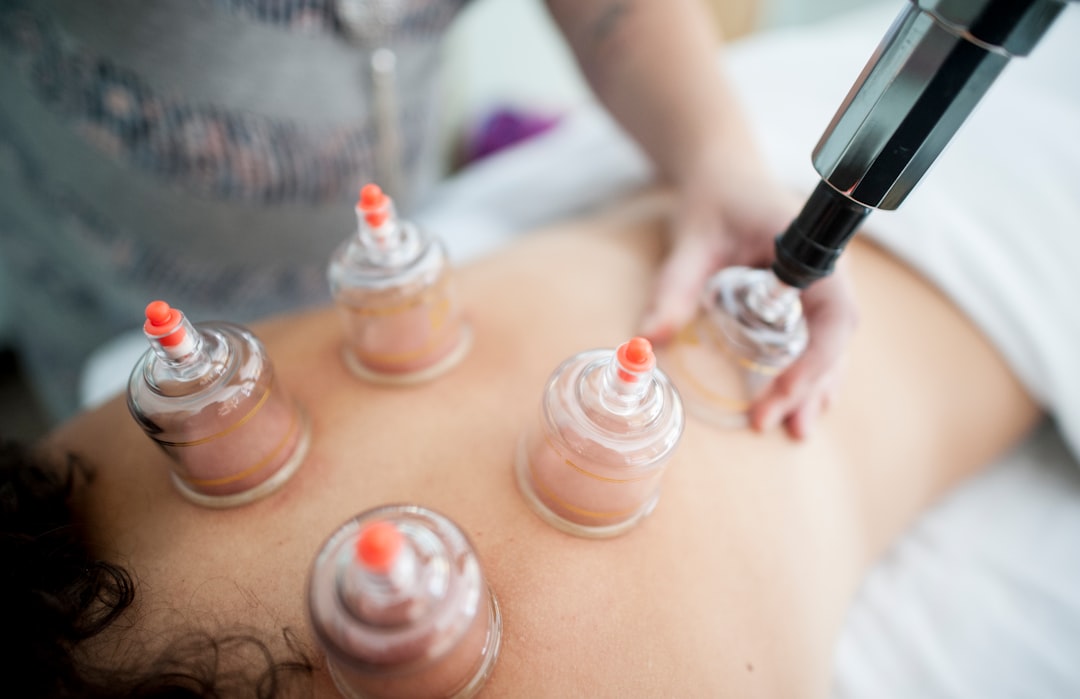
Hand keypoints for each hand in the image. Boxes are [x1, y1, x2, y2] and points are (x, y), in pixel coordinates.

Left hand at [639, 161, 858, 439]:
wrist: (724, 172)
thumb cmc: (714, 198)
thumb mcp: (691, 240)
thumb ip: (674, 286)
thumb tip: (647, 340)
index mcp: (811, 248)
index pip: (835, 315)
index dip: (816, 360)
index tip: (781, 394)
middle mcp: (827, 269)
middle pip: (834, 338)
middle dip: (809, 385)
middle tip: (780, 427)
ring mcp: (820, 284)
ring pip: (830, 343)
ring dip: (814, 386)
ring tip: (796, 430)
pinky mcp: (805, 295)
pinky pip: (816, 338)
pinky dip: (807, 370)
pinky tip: (797, 402)